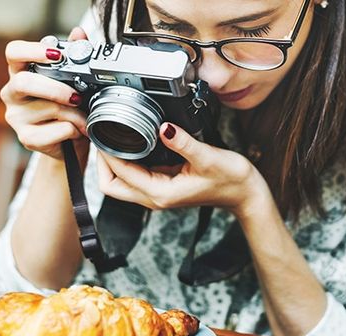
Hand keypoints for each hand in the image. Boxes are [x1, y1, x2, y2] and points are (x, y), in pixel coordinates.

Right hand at [0, 27, 89, 160]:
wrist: (70, 143)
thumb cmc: (68, 107)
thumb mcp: (74, 81)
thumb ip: (75, 56)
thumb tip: (78, 33)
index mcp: (21, 72)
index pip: (14, 53)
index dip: (32, 51)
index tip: (56, 55)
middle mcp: (12, 93)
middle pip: (25, 83)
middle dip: (57, 89)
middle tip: (78, 96)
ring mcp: (16, 116)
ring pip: (49, 109)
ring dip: (75, 114)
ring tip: (84, 118)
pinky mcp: (26, 138)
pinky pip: (56, 130)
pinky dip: (74, 131)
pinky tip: (76, 131)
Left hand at [97, 123, 270, 218]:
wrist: (244, 193)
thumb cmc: (231, 180)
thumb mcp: (207, 157)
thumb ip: (182, 142)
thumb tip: (163, 127)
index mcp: (161, 193)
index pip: (119, 175)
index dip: (106, 154)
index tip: (101, 132)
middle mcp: (155, 197)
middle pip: (110, 186)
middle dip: (101, 163)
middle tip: (101, 136)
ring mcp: (157, 193)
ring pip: (120, 183)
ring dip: (112, 162)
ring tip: (110, 136)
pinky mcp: (162, 186)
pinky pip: (134, 176)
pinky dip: (126, 162)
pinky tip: (130, 143)